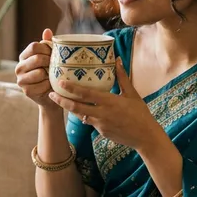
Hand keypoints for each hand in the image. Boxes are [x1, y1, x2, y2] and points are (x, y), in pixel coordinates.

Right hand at [16, 29, 57, 110]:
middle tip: (56, 67)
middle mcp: (19, 67)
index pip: (34, 46)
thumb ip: (47, 44)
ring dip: (49, 75)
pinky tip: (50, 86)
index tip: (54, 54)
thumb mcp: (50, 57)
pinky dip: (49, 85)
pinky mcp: (26, 90)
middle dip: (50, 62)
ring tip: (52, 77)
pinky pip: (42, 84)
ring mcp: (20, 79)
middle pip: (37, 58)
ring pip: (39, 72)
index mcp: (24, 56)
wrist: (50, 94)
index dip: (47, 49)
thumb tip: (47, 30)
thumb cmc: (50, 73)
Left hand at [49, 58, 164, 151]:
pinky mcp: (101, 132)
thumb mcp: (132, 94)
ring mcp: (100, 125)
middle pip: (76, 107)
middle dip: (62, 101)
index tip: (60, 82)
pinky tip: (82, 110)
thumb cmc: (140, 113)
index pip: (85, 94)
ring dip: (71, 108)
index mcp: (109, 102)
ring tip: (61, 100)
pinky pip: (89, 122)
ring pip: (80, 115)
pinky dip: (84, 115)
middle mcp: (101, 114)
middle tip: (51, 94)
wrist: (145, 137)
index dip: (71, 88)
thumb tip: (117, 59)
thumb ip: (122, 77)